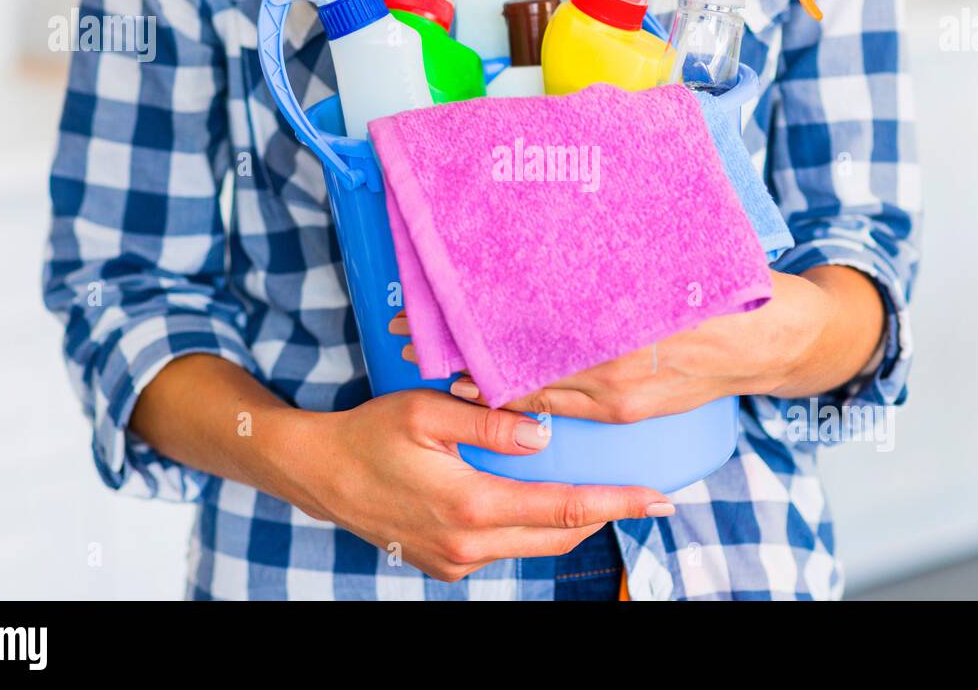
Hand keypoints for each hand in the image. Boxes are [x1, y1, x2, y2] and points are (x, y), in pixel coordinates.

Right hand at [267, 389, 673, 582]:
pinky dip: (530, 527)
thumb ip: (492, 424)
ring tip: (598, 491)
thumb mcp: (427, 412)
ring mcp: (456, 561)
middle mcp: (468, 545)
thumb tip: (547, 436)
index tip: (659, 500)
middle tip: (643, 493)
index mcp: (471, 505)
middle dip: (605, 515)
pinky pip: (505, 549)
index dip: (618, 504)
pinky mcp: (444, 565)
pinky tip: (538, 500)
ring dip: (567, 520)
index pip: (564, 509)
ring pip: (534, 545)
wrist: (318, 474)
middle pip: (559, 535)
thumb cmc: (370, 433)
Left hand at [432, 267, 881, 423]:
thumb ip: (623, 253)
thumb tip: (565, 216)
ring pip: (539, 392)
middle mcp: (618, 367)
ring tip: (441, 369)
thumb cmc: (728, 289)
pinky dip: (526, 399)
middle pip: (527, 362)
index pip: (539, 328)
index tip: (443, 306)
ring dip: (489, 383)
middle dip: (473, 353)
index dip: (486, 322)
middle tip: (421, 336)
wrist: (774, 343)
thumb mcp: (676, 259)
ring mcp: (620, 395)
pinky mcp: (627, 411)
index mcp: (628, 325)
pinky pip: (565, 408)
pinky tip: (493, 392)